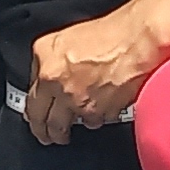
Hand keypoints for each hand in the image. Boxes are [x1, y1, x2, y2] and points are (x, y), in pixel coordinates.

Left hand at [24, 10, 167, 142]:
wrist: (139, 40)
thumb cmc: (110, 32)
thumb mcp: (65, 38)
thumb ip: (49, 61)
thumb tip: (44, 78)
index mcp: (47, 66)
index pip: (31, 101)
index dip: (33, 113)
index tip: (34, 119)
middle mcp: (59, 86)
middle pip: (46, 121)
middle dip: (46, 132)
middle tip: (47, 137)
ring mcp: (80, 102)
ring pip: (69, 125)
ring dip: (71, 127)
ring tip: (73, 128)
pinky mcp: (101, 112)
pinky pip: (94, 121)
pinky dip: (97, 118)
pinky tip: (100, 110)